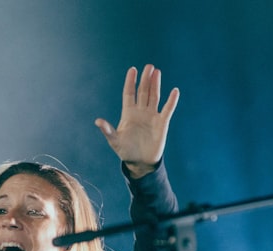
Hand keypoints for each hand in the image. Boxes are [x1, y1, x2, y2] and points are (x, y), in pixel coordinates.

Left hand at [95, 64, 179, 178]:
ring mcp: (152, 116)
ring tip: (157, 72)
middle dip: (145, 79)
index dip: (131, 82)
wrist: (140, 163)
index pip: (129, 93)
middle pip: (143, 92)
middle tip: (149, 66)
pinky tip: (174, 91)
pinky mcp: (162, 123)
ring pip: (154, 97)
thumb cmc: (126, 152)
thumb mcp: (115, 141)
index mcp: (128, 114)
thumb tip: (98, 121)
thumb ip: (108, 130)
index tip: (133, 69)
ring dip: (155, 85)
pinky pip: (167, 110)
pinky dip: (171, 101)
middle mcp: (140, 112)